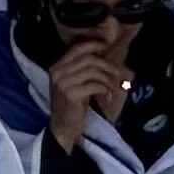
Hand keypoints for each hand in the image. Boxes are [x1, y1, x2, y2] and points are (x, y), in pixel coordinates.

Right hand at [44, 37, 128, 152]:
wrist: (62, 128)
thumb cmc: (71, 106)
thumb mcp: (73, 85)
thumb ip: (82, 70)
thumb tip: (103, 57)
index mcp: (57, 68)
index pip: (76, 49)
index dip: (93, 45)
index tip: (106, 45)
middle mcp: (58, 73)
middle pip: (89, 59)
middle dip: (107, 65)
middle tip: (117, 75)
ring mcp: (63, 83)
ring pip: (93, 72)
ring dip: (108, 80)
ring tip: (113, 89)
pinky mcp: (71, 94)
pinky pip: (95, 85)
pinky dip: (105, 90)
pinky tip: (107, 97)